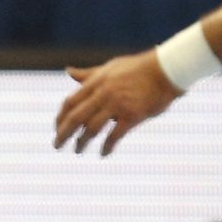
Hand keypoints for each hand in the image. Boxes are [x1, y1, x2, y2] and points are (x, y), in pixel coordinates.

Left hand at [52, 50, 181, 156]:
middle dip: (63, 133)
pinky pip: (114, 135)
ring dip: (82, 142)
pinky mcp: (132, 115)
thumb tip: (68, 71)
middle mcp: (102, 94)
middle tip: (56, 145)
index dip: (60, 117)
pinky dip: (107, 146)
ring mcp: (117, 105)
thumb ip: (88, 74)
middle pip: (76, 118)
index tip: (57, 128)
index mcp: (95, 83)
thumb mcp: (109, 67)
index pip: (70, 102)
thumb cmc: (137, 68)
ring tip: (78, 150)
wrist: (165, 71)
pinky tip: (103, 153)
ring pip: (92, 129)